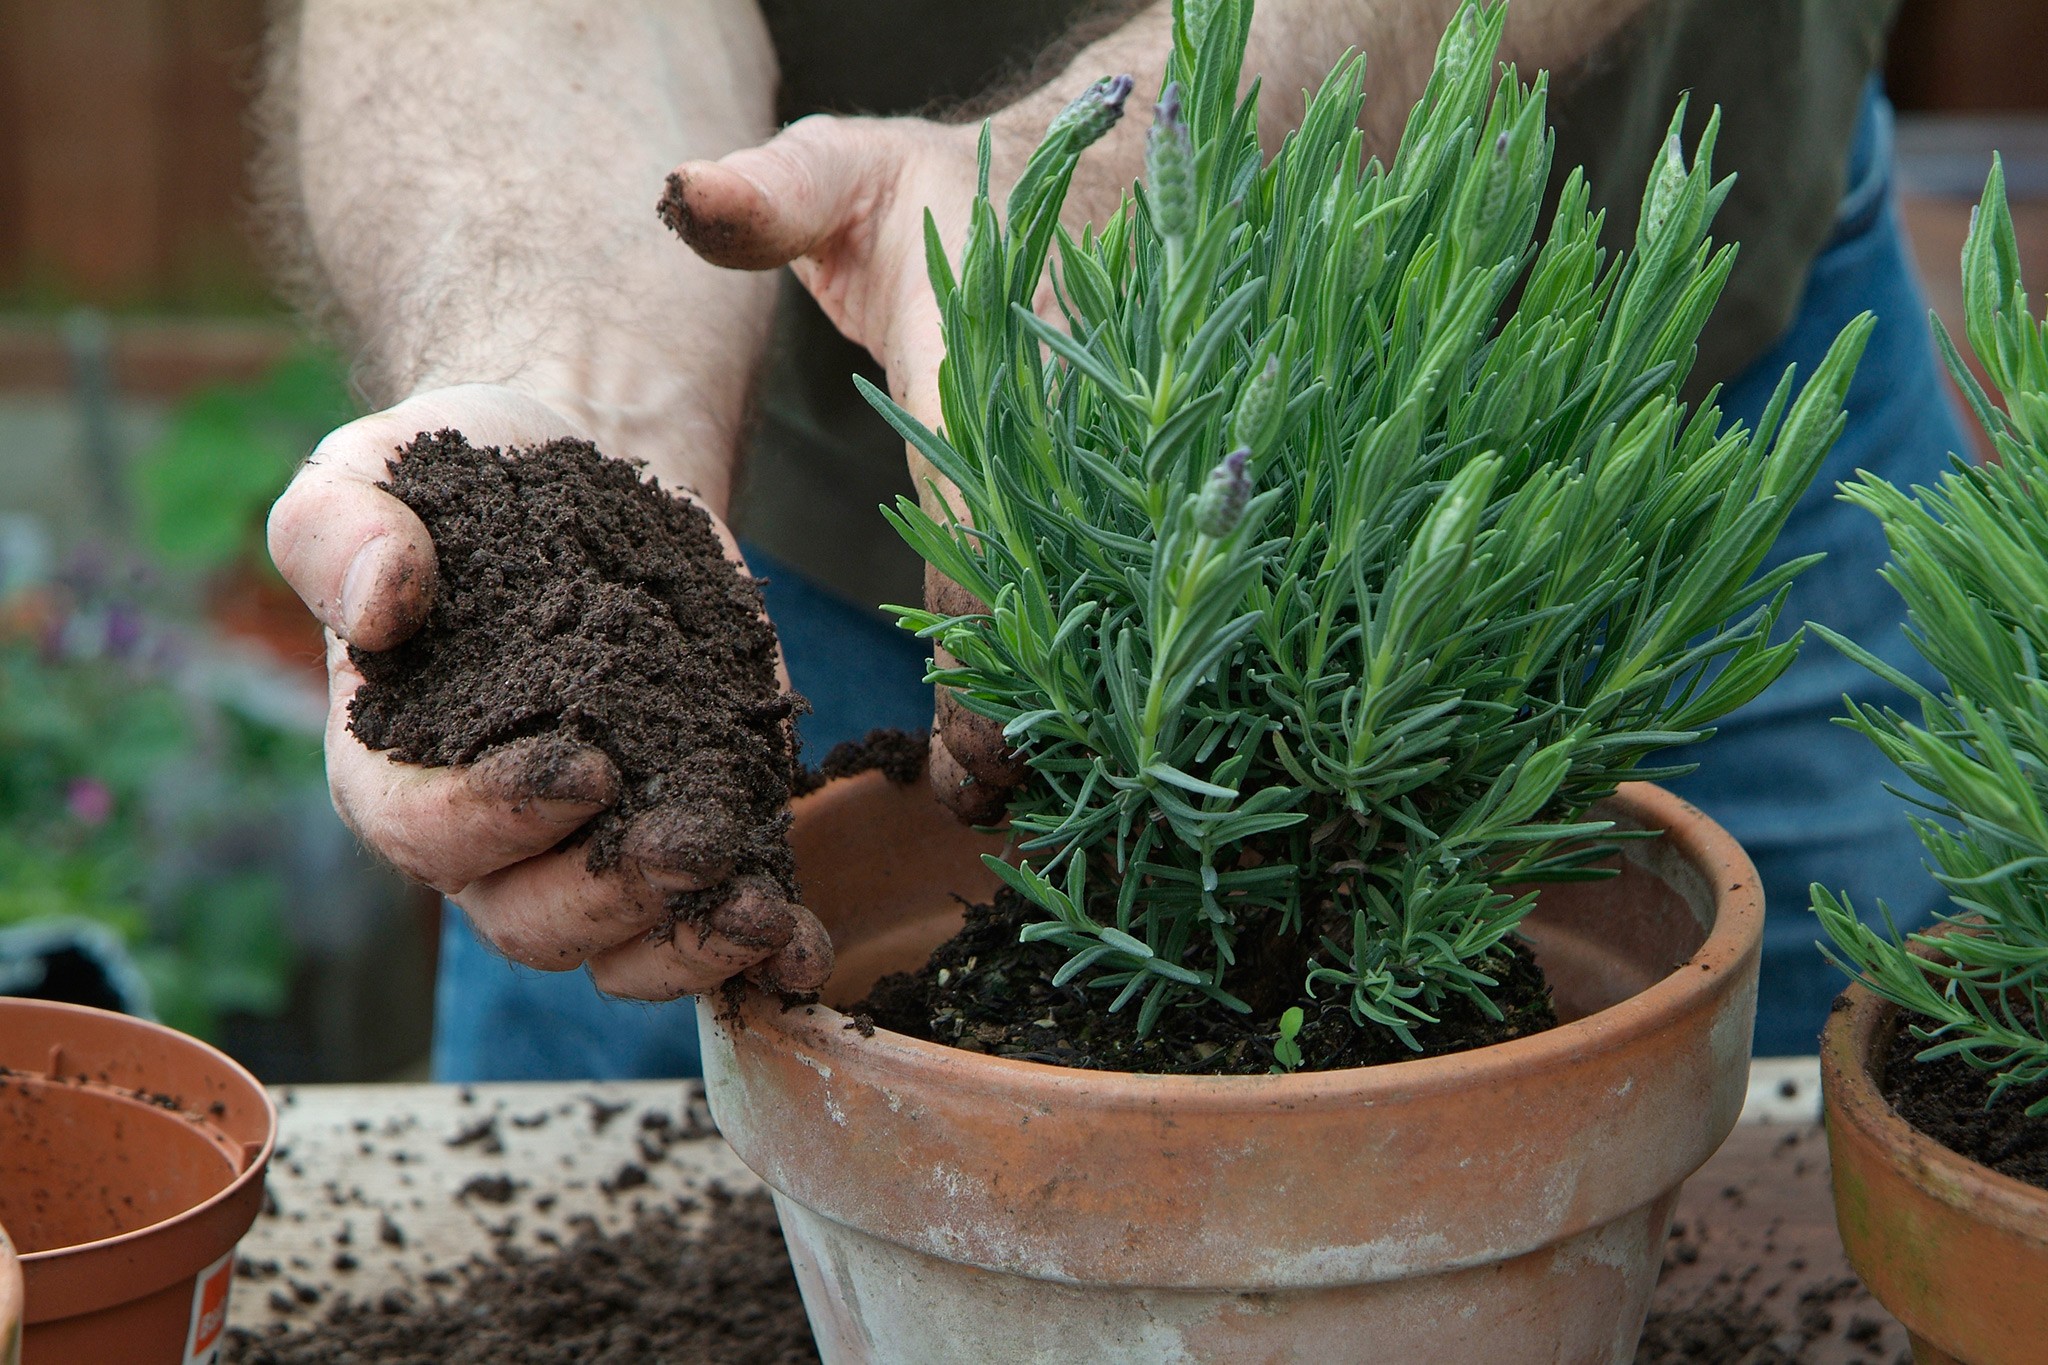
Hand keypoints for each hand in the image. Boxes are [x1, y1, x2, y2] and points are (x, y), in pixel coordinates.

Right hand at [267, 382, 831, 997]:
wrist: (578, 469)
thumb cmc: (455, 485)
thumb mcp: (368, 476)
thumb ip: (340, 534)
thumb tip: (381, 601)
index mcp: (394, 768)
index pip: (423, 831)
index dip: (500, 816)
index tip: (586, 767)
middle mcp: (492, 837)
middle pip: (531, 918)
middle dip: (612, 897)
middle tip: (690, 842)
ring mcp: (595, 849)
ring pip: (621, 948)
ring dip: (690, 945)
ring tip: (759, 910)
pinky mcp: (687, 832)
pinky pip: (707, 931)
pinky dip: (754, 954)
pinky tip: (800, 942)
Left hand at [661, 114, 1036, 821]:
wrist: (1090, 188)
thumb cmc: (942, 197)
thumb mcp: (849, 174)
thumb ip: (774, 195)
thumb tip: (687, 199)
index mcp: (985, 361)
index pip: (979, 506)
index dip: (975, 623)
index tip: (964, 733)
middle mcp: (1052, 422)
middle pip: (1040, 578)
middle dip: (1021, 688)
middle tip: (988, 786)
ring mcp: (1090, 458)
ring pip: (1076, 596)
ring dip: (1050, 692)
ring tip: (1007, 788)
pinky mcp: (1097, 484)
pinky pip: (1082, 583)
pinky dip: (1062, 661)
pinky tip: (1035, 737)